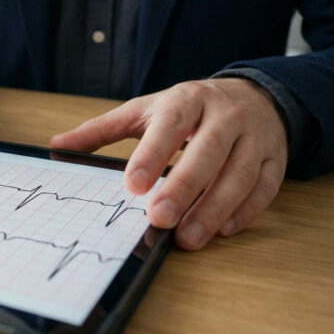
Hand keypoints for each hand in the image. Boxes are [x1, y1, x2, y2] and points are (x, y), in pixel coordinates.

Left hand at [50, 79, 287, 249]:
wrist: (254, 96)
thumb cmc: (189, 110)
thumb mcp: (146, 110)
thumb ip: (103, 130)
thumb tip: (57, 146)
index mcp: (187, 100)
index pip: (170, 125)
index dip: (152, 154)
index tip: (132, 185)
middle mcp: (225, 115)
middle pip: (207, 151)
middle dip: (185, 186)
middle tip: (159, 218)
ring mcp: (255, 137)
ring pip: (239, 173)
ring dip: (214, 208)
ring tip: (188, 237)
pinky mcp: (276, 158)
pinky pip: (265, 187)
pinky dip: (245, 211)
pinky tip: (222, 230)